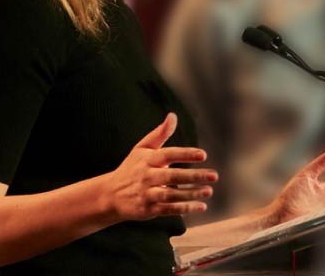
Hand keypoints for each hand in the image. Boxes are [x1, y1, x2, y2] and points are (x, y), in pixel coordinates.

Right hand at [103, 112, 217, 220]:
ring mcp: (147, 194)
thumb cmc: (131, 168)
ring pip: (171, 195)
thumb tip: (173, 116)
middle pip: (172, 176)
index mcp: (147, 159)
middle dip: (193, 176)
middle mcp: (146, 176)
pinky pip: (168, 209)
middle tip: (214, 175)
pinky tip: (201, 206)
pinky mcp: (148, 209)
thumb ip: (160, 133)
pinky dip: (184, 208)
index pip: (168, 154)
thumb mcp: (142, 148)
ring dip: (191, 194)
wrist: (110, 195)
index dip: (185, 154)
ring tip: (209, 190)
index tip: (203, 155)